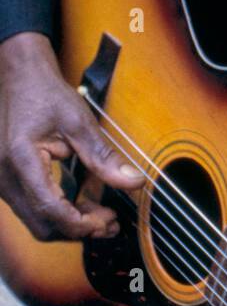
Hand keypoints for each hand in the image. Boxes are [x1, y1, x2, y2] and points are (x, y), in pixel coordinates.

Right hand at [0, 31, 143, 239]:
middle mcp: (6, 177)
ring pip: (37, 221)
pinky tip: (84, 204)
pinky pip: (33, 208)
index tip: (108, 221)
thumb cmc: (44, 93)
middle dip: (79, 229)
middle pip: (42, 225)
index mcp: (21, 160)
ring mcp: (3, 182)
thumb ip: (104, 156)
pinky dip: (59, 212)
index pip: (50, 209)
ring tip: (104, 216)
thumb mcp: (78, 121)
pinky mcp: (9, 182)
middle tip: (111, 221)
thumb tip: (134, 182)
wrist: (18, 76)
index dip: (82, 223)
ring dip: (71, 224)